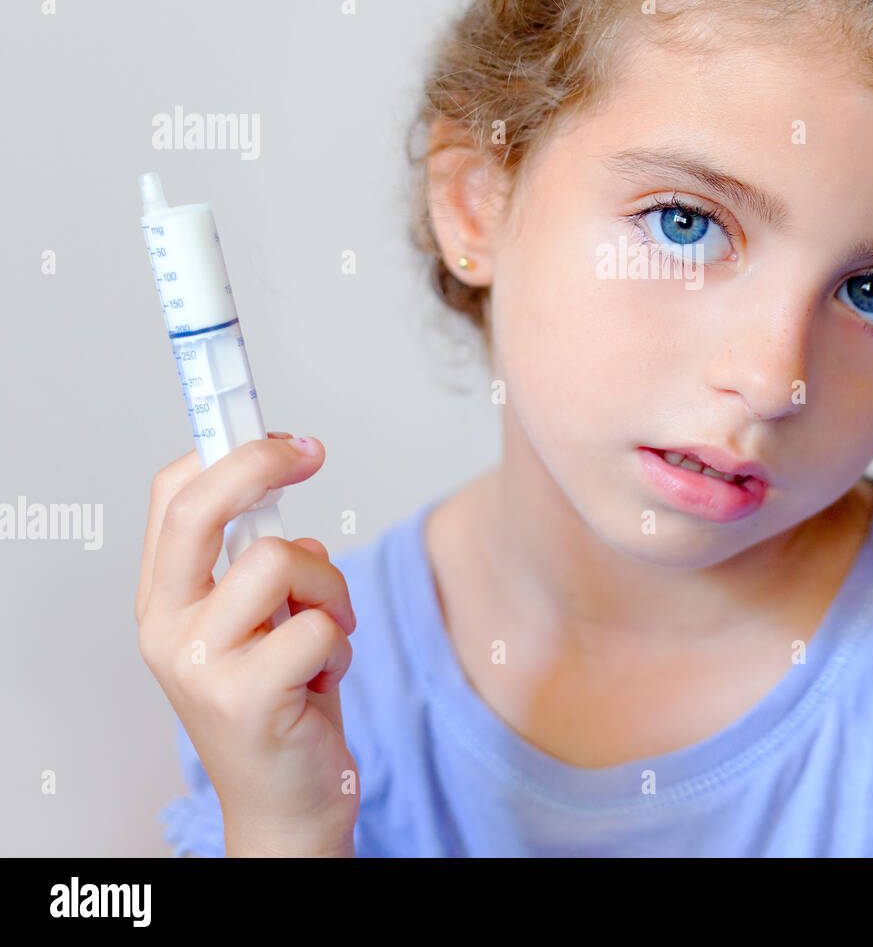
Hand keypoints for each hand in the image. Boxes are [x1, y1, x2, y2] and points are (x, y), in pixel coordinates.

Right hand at [136, 434, 358, 856]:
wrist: (288, 803)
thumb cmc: (283, 700)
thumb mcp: (259, 618)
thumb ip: (258, 557)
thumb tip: (284, 473)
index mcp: (165, 599)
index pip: (172, 496)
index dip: (227, 449)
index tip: (284, 437)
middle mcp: (167, 628)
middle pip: (202, 508)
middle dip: (261, 461)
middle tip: (312, 452)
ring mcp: (200, 664)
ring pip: (282, 560)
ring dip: (329, 588)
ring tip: (327, 631)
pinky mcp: (245, 697)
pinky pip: (318, 625)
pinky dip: (340, 643)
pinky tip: (324, 677)